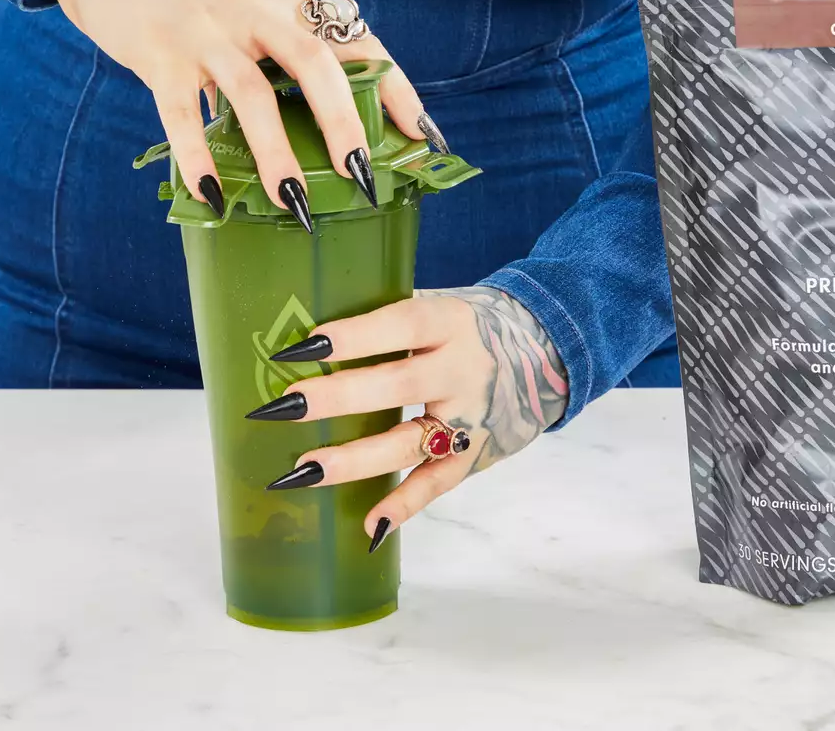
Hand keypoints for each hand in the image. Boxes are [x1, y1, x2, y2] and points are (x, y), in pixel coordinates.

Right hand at [28, 0, 433, 221]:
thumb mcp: (250, 6)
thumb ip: (283, 53)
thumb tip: (326, 125)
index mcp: (286, 4)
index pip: (356, 43)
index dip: (395, 88)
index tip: (425, 136)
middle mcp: (254, 12)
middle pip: (314, 64)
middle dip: (344, 123)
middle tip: (363, 178)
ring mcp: (206, 32)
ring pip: (252, 93)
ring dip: (276, 152)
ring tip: (293, 203)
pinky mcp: (158, 54)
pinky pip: (180, 113)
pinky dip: (196, 157)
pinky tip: (211, 198)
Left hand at [253, 287, 569, 548]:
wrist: (547, 350)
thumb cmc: (470, 327)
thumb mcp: (442, 307)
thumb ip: (391, 323)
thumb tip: (309, 343)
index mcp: (451, 322)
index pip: (402, 324)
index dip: (354, 335)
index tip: (303, 346)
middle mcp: (464, 369)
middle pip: (399, 385)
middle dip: (340, 396)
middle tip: (286, 406)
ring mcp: (471, 416)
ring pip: (412, 442)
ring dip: (356, 459)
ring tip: (303, 470)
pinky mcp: (475, 453)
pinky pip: (438, 483)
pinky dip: (405, 505)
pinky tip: (369, 526)